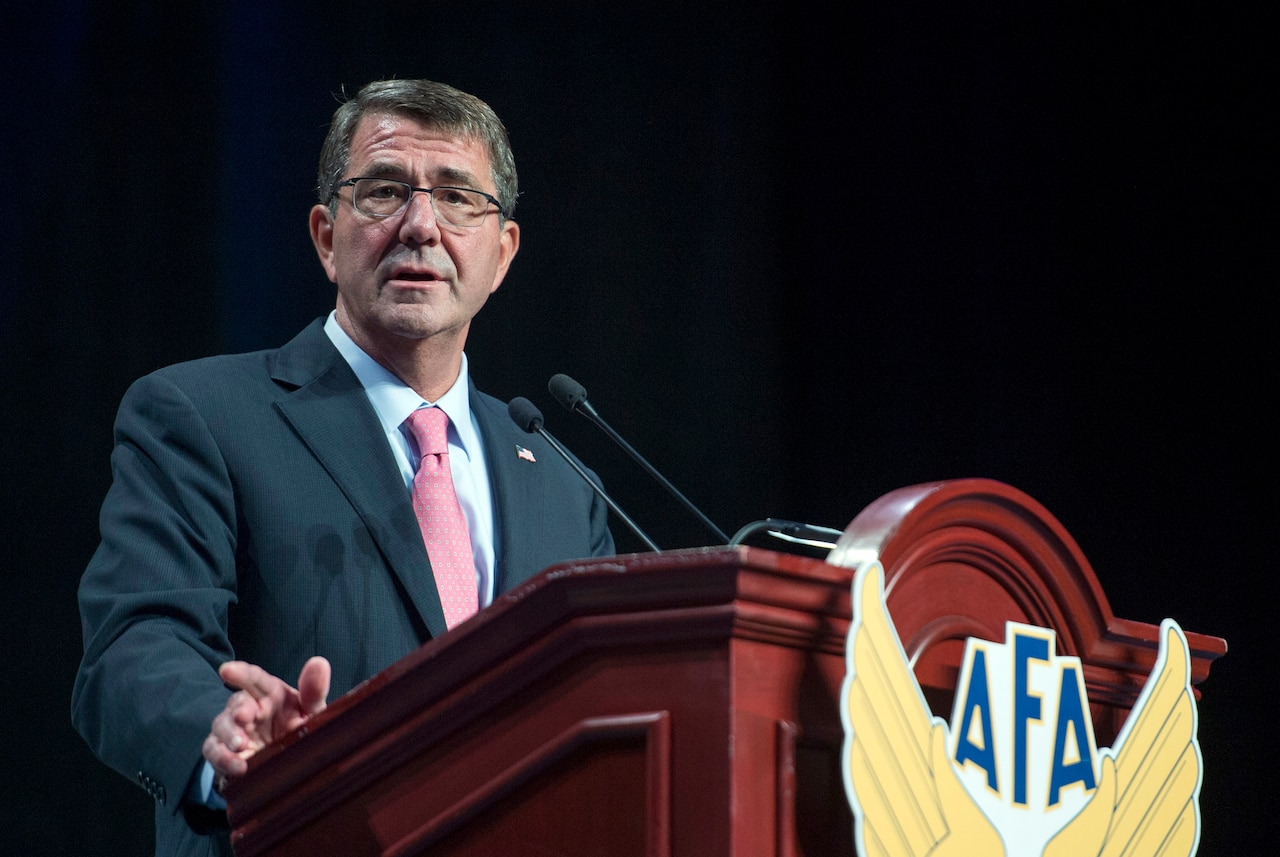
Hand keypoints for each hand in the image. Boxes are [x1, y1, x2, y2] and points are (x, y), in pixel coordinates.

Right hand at [202, 656, 330, 790]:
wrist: (292, 763)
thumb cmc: (300, 728)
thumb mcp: (312, 711)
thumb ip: (314, 691)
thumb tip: (319, 663)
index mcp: (269, 694)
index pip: (254, 678)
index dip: (240, 673)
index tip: (227, 670)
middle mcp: (249, 709)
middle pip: (236, 703)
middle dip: (238, 709)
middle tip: (243, 716)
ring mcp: (234, 731)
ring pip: (221, 726)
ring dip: (228, 735)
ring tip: (241, 746)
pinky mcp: (225, 753)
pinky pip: (215, 752)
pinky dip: (223, 759)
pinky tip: (238, 767)